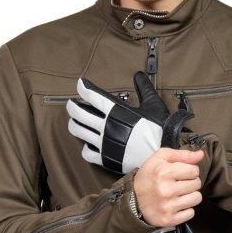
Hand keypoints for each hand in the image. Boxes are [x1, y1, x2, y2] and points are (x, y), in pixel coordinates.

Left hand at [66, 71, 193, 173]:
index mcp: (117, 112)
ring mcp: (103, 142)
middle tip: (71, 104)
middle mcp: (106, 126)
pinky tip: (88, 144)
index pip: (93, 96)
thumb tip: (138, 75)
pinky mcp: (105, 158)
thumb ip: (144, 89)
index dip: (83, 88)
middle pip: (79, 113)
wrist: (160, 157)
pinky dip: (85, 147)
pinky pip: (86, 152)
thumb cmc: (160, 131)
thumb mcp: (153, 105)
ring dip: (74, 124)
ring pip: (78, 131)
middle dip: (72, 106)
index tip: (80, 84)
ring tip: (75, 122)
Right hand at [133, 147, 204, 226]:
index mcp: (163, 172)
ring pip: (197, 198)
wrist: (133, 199)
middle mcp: (166, 190)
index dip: (189, 170)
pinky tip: (176, 205)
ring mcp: (168, 206)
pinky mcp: (169, 219)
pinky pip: (191, 213)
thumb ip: (182, 154)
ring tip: (179, 194)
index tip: (180, 173)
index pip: (194, 170)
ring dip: (190, 195)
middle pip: (197, 184)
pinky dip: (185, 209)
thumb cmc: (149, 176)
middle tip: (178, 183)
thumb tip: (201, 154)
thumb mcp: (160, 158)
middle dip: (190, 182)